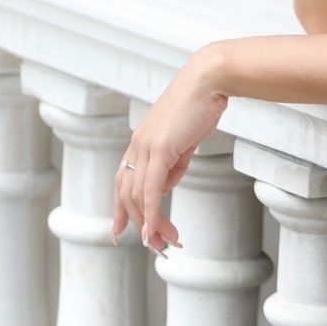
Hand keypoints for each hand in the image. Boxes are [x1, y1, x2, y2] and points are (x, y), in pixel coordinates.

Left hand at [111, 44, 228, 252]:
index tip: (117, 232)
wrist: (209, 80)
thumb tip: (167, 185)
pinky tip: (155, 230)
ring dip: (151, 225)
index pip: (123, 181)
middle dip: (139, 224)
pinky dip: (152, 213)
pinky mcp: (160, 148)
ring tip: (164, 243)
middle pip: (127, 195)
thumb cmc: (202, 105)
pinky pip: (152, 189)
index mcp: (141, 142)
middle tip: (156, 245)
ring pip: (139, 197)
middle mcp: (137, 146)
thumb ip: (174, 163)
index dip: (119, 209)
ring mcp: (146, 147)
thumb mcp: (186, 140)